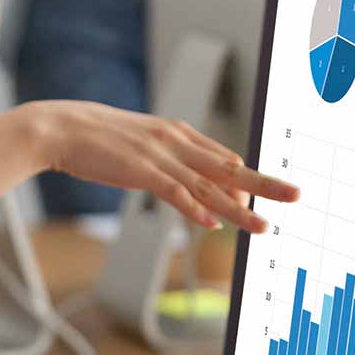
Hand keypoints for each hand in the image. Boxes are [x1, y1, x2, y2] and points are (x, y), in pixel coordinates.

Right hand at [19, 101, 298, 231]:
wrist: (59, 128)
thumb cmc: (93, 138)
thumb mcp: (137, 144)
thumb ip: (163, 161)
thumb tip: (182, 183)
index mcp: (175, 133)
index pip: (221, 158)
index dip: (245, 179)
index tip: (265, 194)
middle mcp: (175, 141)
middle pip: (228, 168)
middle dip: (264, 184)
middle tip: (295, 195)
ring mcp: (159, 156)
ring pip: (208, 186)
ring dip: (238, 209)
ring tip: (262, 226)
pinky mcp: (140, 171)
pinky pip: (174, 193)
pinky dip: (194, 209)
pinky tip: (211, 223)